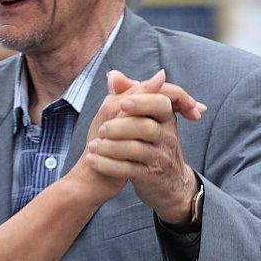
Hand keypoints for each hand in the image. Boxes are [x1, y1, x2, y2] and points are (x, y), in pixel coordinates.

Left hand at [86, 70, 205, 223]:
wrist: (168, 185)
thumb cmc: (150, 146)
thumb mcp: (144, 119)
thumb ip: (130, 96)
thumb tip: (114, 75)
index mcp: (165, 117)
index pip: (163, 101)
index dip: (144, 100)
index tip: (124, 103)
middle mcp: (167, 136)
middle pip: (147, 126)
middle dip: (122, 126)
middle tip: (102, 129)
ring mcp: (160, 158)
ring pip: (136, 149)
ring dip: (111, 147)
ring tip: (93, 146)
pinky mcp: (151, 177)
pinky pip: (129, 170)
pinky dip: (108, 165)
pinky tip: (93, 160)